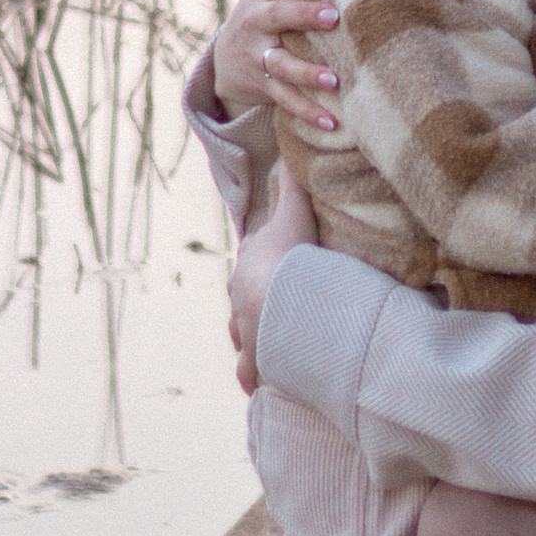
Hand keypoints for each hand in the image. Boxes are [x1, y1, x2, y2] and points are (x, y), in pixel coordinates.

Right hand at [210, 0, 341, 130]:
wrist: (230, 59)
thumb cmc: (265, 2)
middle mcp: (258, 25)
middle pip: (276, 19)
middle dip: (302, 17)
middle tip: (332, 18)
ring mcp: (260, 59)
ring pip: (282, 67)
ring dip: (307, 75)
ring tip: (334, 81)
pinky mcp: (266, 89)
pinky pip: (288, 103)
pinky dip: (310, 114)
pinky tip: (336, 122)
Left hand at [230, 165, 318, 389]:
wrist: (280, 300)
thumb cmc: (291, 257)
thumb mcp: (296, 214)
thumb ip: (295, 185)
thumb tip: (291, 149)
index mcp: (248, 264)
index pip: (252, 258)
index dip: (263, 258)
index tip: (277, 262)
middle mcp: (239, 297)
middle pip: (242, 297)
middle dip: (255, 301)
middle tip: (274, 305)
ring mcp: (244, 329)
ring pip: (240, 335)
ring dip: (249, 339)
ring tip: (263, 344)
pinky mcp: (254, 359)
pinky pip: (250, 371)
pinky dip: (252, 376)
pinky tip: (254, 386)